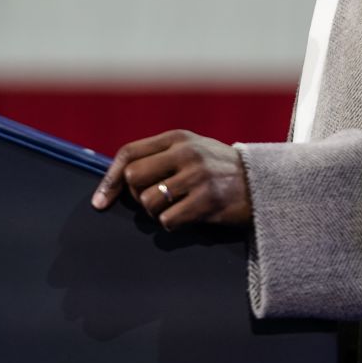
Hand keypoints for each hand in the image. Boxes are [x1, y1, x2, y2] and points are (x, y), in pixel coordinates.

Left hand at [91, 130, 252, 229]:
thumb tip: (118, 178)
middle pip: (133, 179)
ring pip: (148, 202)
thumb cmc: (219, 169)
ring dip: (157, 212)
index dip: (109, 179)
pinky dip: (172, 224)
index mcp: (178, 138)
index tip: (100, 201)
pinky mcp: (207, 201)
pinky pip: (168, 221)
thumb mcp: (192, 149)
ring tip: (177, 207)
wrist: (261, 184)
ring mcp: (197, 177)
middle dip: (136, 196)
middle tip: (153, 200)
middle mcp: (186, 153)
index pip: (129, 153)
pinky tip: (188, 218)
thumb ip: (160, 156)